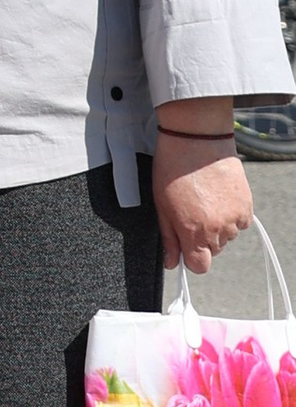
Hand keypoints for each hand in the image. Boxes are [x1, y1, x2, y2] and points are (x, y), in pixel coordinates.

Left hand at [153, 101, 252, 274]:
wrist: (196, 140)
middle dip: (202, 238)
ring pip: (226, 236)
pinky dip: (231, 215)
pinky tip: (219, 196)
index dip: (191, 258)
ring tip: (205, 199)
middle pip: (212, 250)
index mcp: (193, 232)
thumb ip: (169, 238)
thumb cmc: (173, 168)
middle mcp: (217, 229)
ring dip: (217, 225)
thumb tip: (172, 263)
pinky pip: (240, 222)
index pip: (199, 266)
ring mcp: (234, 218)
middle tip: (192, 212)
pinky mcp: (247, 206)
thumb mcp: (161, 204)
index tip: (186, 246)